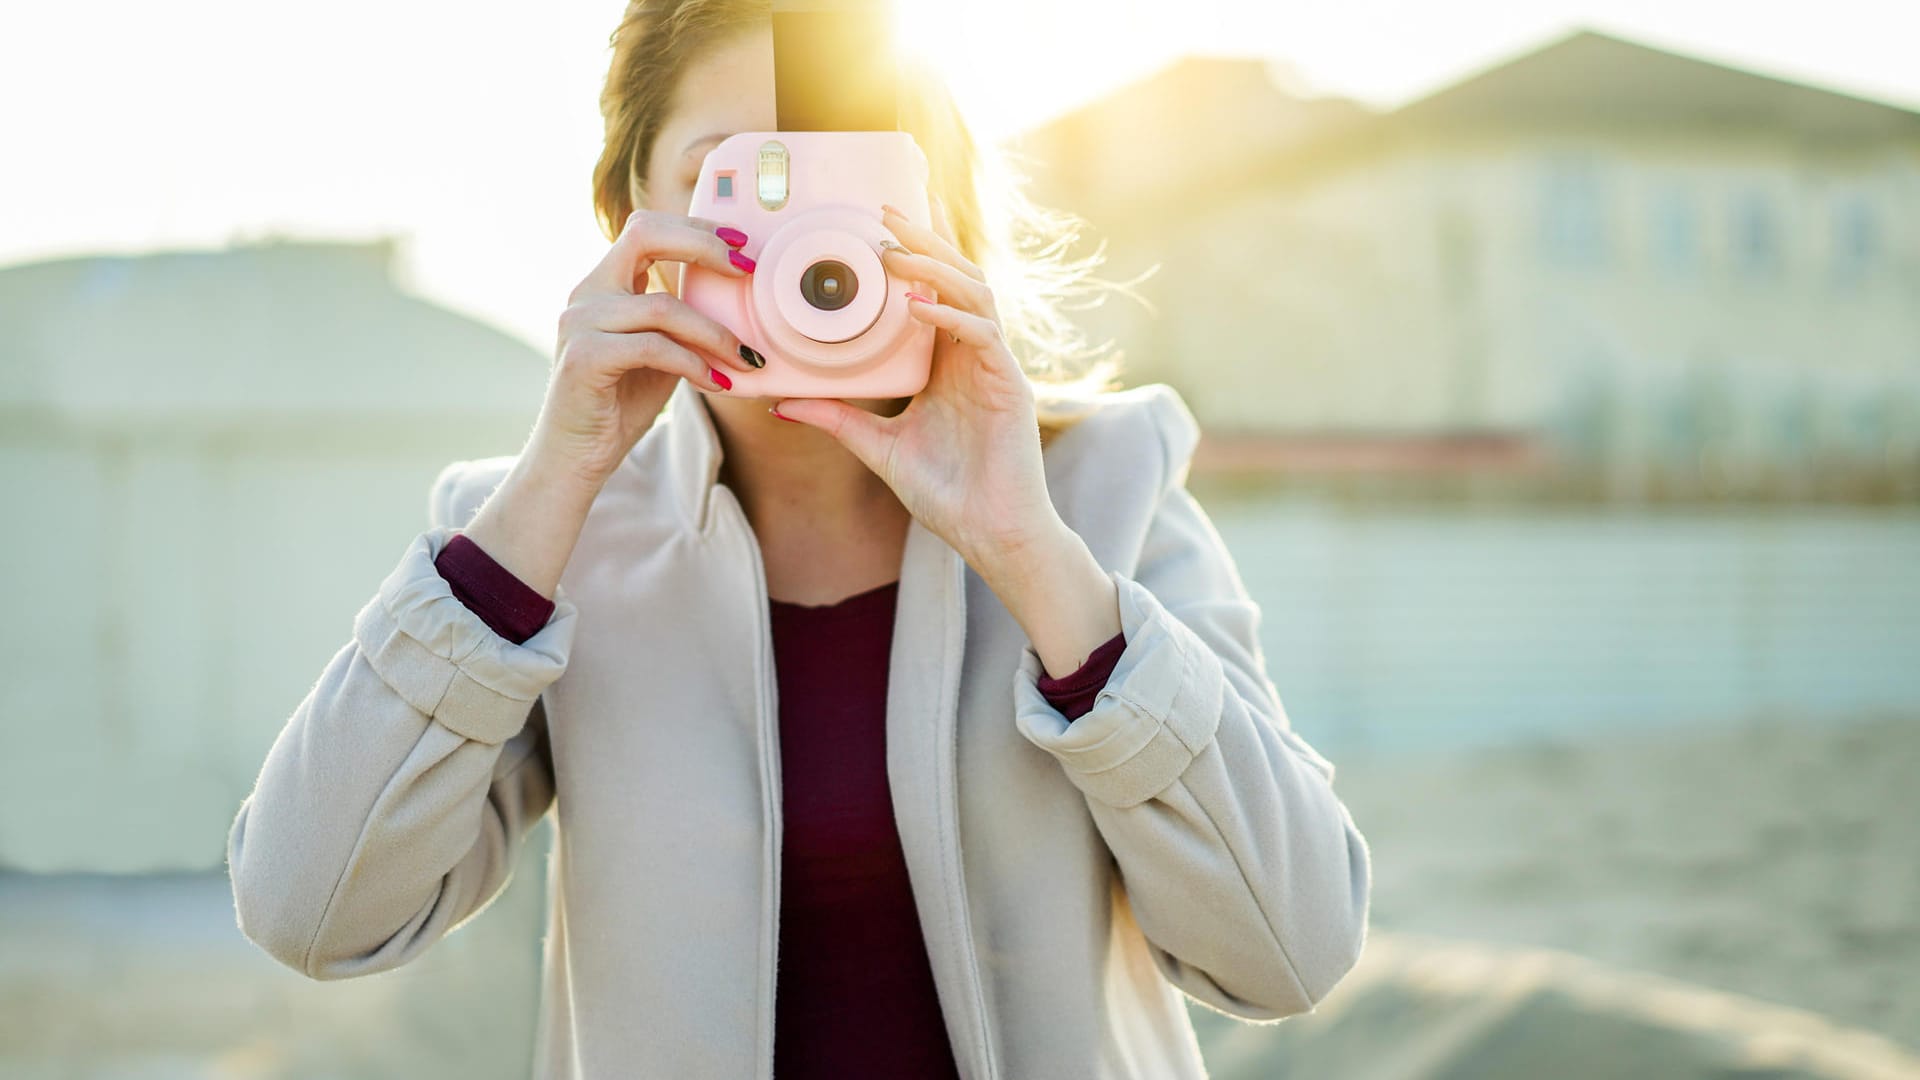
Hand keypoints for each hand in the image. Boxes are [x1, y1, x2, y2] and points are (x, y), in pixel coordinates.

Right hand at [530, 209, 761, 492]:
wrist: (575, 456)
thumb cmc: (620, 403)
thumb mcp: (660, 351)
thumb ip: (681, 320)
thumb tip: (740, 297)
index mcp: (604, 284)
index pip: (646, 228)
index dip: (694, 229)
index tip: (740, 245)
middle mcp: (587, 293)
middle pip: (644, 236)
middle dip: (703, 246)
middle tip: (747, 270)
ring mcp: (580, 323)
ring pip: (663, 307)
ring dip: (714, 333)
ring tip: (745, 358)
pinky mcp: (584, 357)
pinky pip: (654, 348)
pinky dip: (693, 364)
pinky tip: (717, 384)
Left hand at [768, 198, 1059, 573]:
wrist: (990, 534)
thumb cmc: (946, 493)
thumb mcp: (878, 447)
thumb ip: (837, 419)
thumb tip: (780, 403)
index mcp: (947, 362)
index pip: (933, 290)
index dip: (912, 253)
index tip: (875, 224)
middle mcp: (973, 355)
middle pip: (956, 277)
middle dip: (922, 241)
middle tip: (883, 211)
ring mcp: (995, 366)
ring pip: (974, 293)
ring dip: (934, 268)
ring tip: (893, 252)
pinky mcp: (1010, 386)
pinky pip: (983, 335)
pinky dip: (950, 316)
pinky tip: (918, 307)